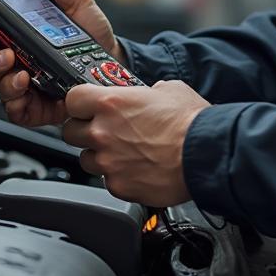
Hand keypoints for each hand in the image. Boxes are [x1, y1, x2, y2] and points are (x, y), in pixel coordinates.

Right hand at [0, 0, 122, 127]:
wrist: (114, 65)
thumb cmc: (93, 35)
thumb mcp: (79, 2)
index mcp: (21, 33)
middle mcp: (18, 58)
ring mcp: (25, 84)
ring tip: (15, 65)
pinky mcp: (36, 107)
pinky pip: (15, 109)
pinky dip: (14, 100)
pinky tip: (25, 87)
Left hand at [62, 80, 210, 205]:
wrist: (205, 155)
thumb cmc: (191, 122)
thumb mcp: (169, 89)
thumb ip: (147, 91)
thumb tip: (149, 94)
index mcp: (110, 103)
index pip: (72, 99)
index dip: (80, 103)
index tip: (86, 106)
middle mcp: (102, 132)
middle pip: (70, 131)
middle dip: (84, 130)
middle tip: (103, 130)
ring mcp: (108, 162)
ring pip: (86, 159)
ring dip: (100, 155)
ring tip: (123, 152)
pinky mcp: (119, 186)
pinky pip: (107, 180)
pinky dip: (118, 176)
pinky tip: (137, 168)